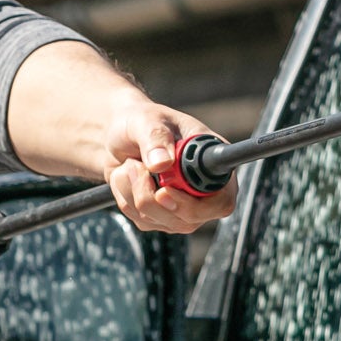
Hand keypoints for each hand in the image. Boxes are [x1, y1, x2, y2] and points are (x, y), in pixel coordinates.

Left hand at [101, 88, 239, 234]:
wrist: (119, 135)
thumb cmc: (142, 122)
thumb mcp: (148, 120)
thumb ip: (156, 138)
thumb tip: (162, 163)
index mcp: (212, 162)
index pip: (221, 201)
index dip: (194, 204)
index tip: (163, 190)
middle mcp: (203, 191)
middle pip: (188, 219)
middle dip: (152, 197)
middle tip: (134, 165)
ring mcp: (181, 208)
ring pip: (159, 220)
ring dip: (133, 190)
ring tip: (131, 163)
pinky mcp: (159, 218)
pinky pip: (140, 219)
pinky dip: (125, 196)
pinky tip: (129, 176)